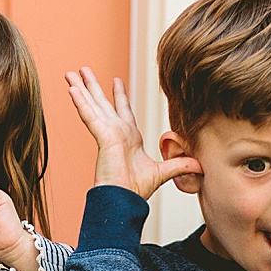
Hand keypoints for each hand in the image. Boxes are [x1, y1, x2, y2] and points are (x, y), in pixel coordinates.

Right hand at [65, 68, 200, 198]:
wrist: (124, 200)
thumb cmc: (137, 191)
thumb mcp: (163, 172)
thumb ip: (180, 164)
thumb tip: (200, 164)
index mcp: (128, 137)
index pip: (122, 111)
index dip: (119, 95)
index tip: (116, 80)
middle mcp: (116, 132)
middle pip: (102, 103)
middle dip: (92, 86)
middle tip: (83, 70)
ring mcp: (107, 133)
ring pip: (92, 105)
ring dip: (81, 88)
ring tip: (70, 73)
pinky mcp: (102, 137)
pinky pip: (89, 116)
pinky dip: (81, 103)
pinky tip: (72, 90)